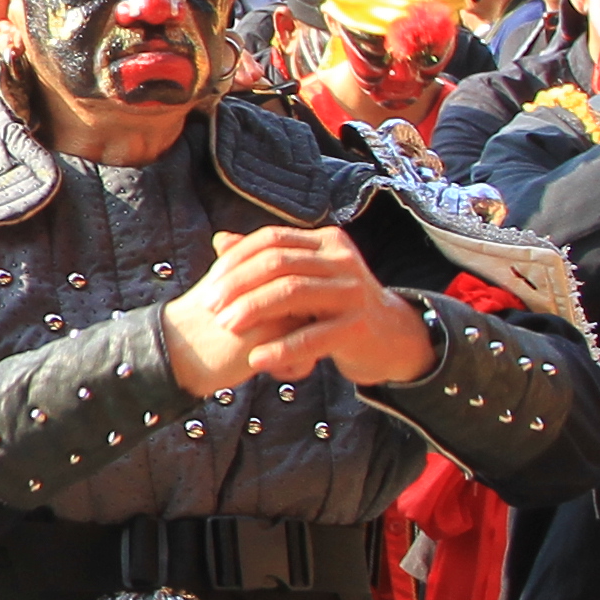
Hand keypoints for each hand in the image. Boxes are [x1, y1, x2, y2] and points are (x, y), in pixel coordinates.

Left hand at [197, 226, 439, 388]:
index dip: (237, 259)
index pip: (272, 239)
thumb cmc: (336, 307)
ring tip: (227, 326)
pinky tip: (257, 359)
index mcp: (327, 242)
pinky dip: (281, 348)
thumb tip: (220, 240)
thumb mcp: (306, 278)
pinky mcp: (358, 327)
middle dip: (239, 285)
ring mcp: (353, 292)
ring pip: (293, 293)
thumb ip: (268, 260)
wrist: (389, 339)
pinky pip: (312, 336)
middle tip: (211, 307)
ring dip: (254, 310)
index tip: (210, 284)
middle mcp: (342, 260)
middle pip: (279, 263)